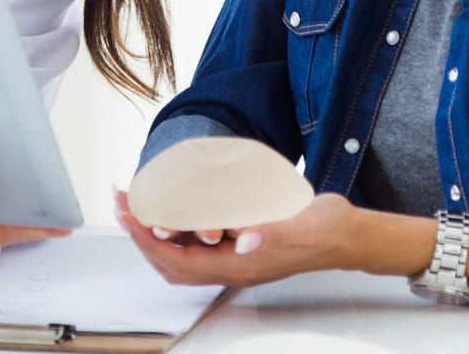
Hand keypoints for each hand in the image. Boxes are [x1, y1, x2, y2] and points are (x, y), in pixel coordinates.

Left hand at [116, 189, 356, 287]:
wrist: (346, 234)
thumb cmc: (324, 231)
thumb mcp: (299, 227)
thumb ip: (272, 234)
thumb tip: (244, 240)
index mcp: (239, 266)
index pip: (177, 260)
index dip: (147, 239)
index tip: (128, 213)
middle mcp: (231, 266)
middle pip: (170, 261)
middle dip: (140, 234)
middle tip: (122, 204)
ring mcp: (235, 257)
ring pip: (181, 253)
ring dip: (155, 231)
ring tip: (138, 203)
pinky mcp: (240, 244)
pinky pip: (197, 242)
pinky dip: (177, 226)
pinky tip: (174, 206)